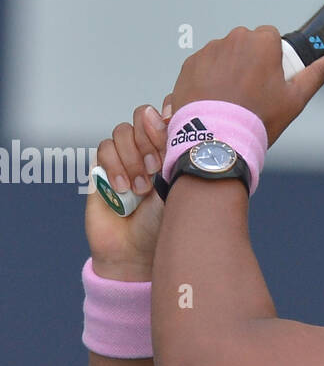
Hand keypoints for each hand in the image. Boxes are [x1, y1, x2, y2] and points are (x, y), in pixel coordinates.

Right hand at [86, 102, 171, 275]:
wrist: (139, 253)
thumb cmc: (166, 224)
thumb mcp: (179, 185)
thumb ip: (173, 148)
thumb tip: (168, 111)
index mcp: (173, 150)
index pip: (169, 113)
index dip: (168, 118)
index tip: (172, 139)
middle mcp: (150, 150)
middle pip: (144, 115)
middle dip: (150, 139)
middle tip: (156, 168)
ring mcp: (125, 158)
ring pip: (123, 131)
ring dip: (132, 157)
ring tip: (142, 188)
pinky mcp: (102, 168)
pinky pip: (105, 148)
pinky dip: (115, 166)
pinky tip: (124, 189)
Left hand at [167, 26, 323, 148]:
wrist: (217, 138)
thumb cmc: (258, 118)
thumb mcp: (294, 99)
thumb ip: (316, 75)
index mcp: (262, 42)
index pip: (271, 37)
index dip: (273, 58)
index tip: (270, 79)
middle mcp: (234, 39)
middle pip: (246, 44)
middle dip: (249, 61)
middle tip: (251, 93)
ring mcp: (209, 50)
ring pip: (225, 54)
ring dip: (229, 69)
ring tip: (231, 100)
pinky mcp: (190, 64)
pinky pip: (204, 65)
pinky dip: (209, 78)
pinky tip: (215, 100)